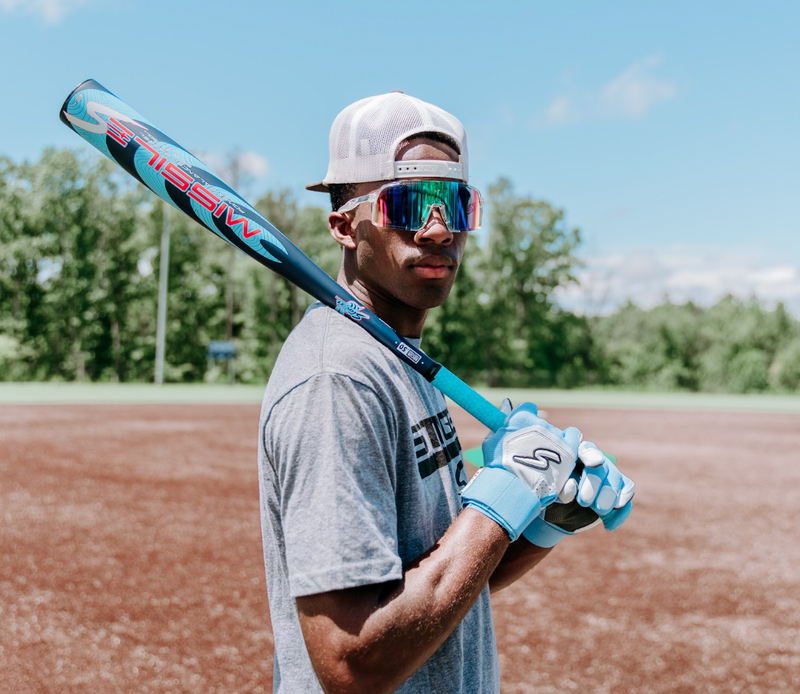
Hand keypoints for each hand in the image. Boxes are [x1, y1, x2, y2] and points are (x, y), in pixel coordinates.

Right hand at [460, 400, 581, 540]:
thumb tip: (507, 403)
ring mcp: (555, 435)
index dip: (526, 421)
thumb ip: (502, 421)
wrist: (514, 488)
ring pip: (557, 431)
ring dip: (553, 441)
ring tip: (546, 458)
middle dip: (538, 434)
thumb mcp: (492, 440)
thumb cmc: (499, 466)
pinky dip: (569, 441)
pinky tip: (562, 452)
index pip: (528, 408)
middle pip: (542, 422)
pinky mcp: (568, 449)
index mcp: (521, 417)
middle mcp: (539, 422)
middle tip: (532, 451)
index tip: (523, 431)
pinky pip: (574, 436)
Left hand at [522, 442, 634, 546]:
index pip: (586, 450)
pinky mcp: (615, 495)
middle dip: (596, 482)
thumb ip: (557, 485)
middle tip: (585, 501)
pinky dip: (619, 513)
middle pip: (603, 466)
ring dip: (610, 496)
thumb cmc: (546, 494)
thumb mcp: (547, 489)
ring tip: (599, 510)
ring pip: (617, 480)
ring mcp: (606, 478)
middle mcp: (593, 463)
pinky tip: (609, 526)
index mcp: (575, 455)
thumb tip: (571, 487)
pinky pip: (625, 501)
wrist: (552, 512)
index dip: (592, 455)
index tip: (593, 463)